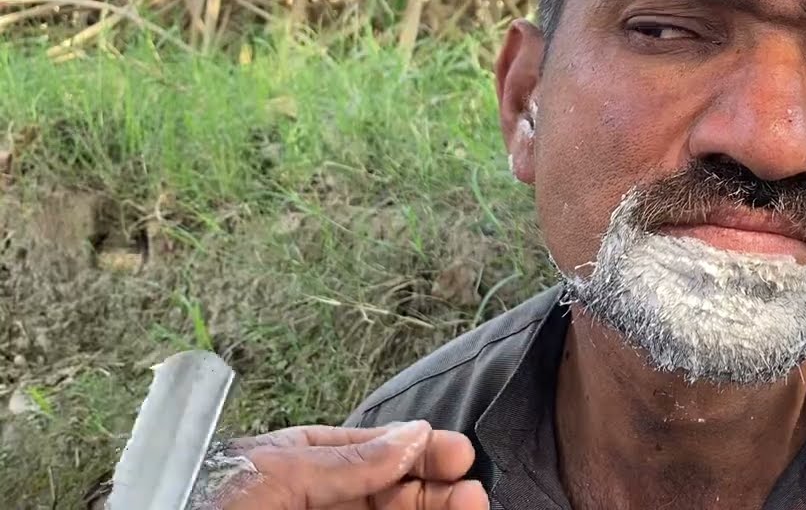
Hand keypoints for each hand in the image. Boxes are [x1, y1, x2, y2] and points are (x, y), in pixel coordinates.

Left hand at [202, 421, 488, 509]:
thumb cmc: (201, 503)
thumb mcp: (273, 474)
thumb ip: (345, 460)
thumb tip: (410, 435)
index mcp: (296, 463)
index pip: (370, 451)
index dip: (417, 450)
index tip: (456, 453)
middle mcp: (314, 501)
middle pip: (389, 493)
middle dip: (433, 488)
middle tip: (471, 490)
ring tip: (471, 506)